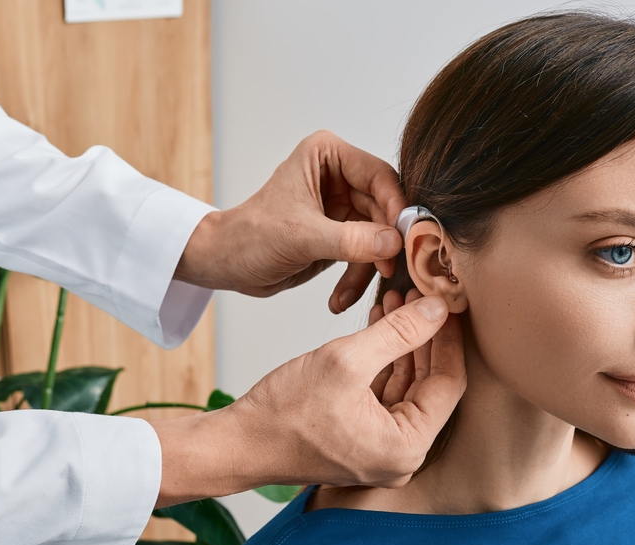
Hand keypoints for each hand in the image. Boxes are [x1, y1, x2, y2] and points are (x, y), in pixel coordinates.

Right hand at [153, 296, 466, 505]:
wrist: (240, 442)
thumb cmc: (284, 413)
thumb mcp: (347, 360)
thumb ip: (399, 332)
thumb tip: (439, 308)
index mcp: (407, 446)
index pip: (448, 383)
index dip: (448, 338)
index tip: (446, 303)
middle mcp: (401, 456)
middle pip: (429, 386)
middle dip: (423, 337)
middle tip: (419, 296)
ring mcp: (381, 451)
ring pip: (406, 388)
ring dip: (402, 346)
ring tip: (395, 302)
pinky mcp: (362, 442)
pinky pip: (384, 398)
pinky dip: (383, 364)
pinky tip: (378, 327)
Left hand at [174, 131, 406, 313]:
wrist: (228, 264)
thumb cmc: (250, 237)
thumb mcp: (301, 237)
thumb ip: (349, 240)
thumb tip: (393, 243)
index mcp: (328, 156)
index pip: (380, 176)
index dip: (396, 207)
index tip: (406, 238)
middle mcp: (339, 176)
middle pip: (385, 208)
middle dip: (385, 244)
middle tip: (391, 271)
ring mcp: (342, 207)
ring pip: (379, 236)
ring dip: (369, 268)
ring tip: (351, 293)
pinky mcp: (342, 235)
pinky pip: (366, 255)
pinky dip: (357, 278)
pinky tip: (339, 299)